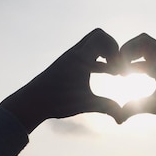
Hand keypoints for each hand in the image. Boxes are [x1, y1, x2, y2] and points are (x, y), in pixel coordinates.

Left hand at [0, 29, 122, 132]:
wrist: (32, 102)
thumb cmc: (56, 101)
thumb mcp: (84, 103)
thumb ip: (106, 107)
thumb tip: (122, 118)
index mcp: (79, 57)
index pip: (102, 38)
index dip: (116, 51)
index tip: (119, 71)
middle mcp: (74, 53)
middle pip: (99, 36)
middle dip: (112, 49)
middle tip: (118, 67)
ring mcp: (70, 58)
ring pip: (93, 46)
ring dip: (105, 56)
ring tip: (113, 73)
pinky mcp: (68, 65)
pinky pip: (87, 55)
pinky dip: (97, 61)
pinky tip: (103, 76)